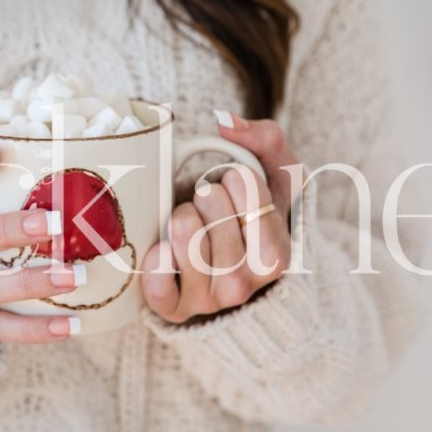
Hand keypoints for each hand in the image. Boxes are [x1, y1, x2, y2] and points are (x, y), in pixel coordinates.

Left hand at [141, 115, 300, 323]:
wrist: (229, 275)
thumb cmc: (253, 221)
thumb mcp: (276, 180)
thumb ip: (266, 141)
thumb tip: (224, 121)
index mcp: (276, 256)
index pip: (249, 192)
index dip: (237, 179)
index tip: (235, 186)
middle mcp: (245, 284)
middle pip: (211, 208)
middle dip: (205, 194)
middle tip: (208, 204)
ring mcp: (208, 300)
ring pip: (184, 234)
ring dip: (179, 217)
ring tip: (187, 221)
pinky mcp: (172, 310)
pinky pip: (156, 279)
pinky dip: (155, 257)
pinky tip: (163, 248)